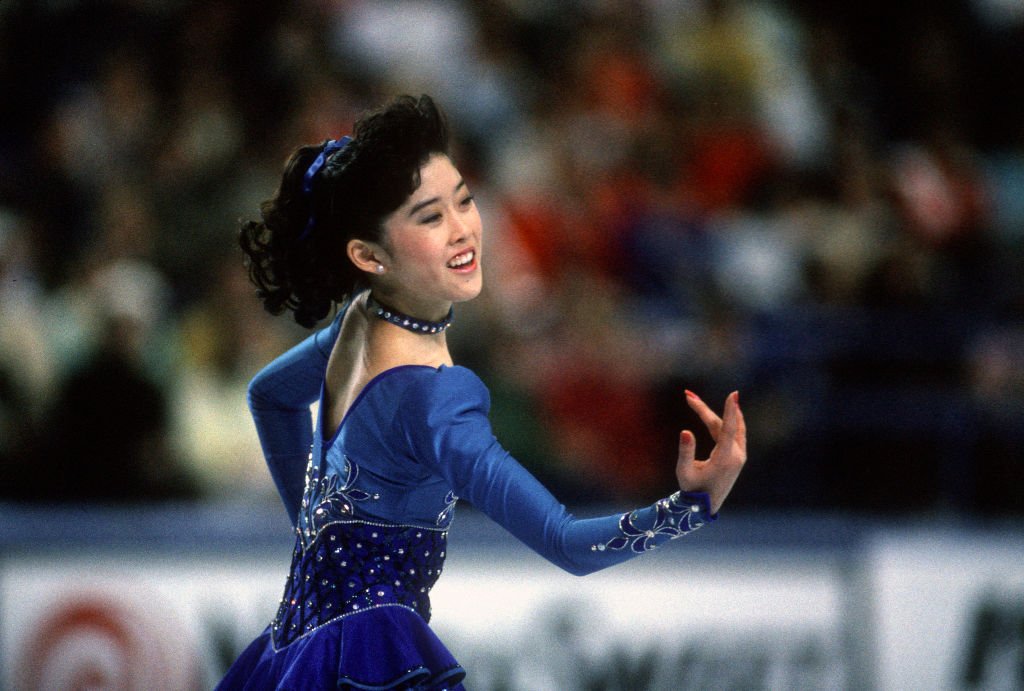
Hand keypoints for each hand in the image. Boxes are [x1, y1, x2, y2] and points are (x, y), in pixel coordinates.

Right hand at [675, 390, 746, 513]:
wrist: (706, 505)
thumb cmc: (693, 489)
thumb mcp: (684, 472)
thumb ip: (686, 452)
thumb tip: (685, 431)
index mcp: (725, 459)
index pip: (728, 429)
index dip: (730, 410)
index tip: (733, 394)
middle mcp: (736, 455)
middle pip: (723, 425)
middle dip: (704, 410)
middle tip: (688, 396)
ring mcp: (739, 455)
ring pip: (729, 427)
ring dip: (716, 413)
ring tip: (698, 400)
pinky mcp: (738, 456)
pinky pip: (734, 432)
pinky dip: (727, 420)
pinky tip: (723, 410)